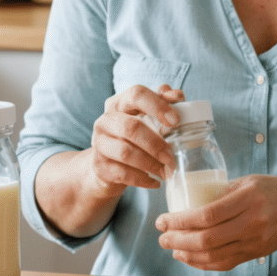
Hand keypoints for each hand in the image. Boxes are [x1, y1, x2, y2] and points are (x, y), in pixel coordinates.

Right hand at [83, 83, 184, 199]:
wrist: (108, 164)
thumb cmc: (133, 136)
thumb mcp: (146, 117)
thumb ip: (162, 103)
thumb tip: (177, 95)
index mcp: (119, 103)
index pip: (137, 94)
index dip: (158, 105)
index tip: (175, 121)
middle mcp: (105, 120)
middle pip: (131, 127)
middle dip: (155, 144)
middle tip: (171, 156)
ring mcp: (99, 143)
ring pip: (125, 152)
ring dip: (150, 164)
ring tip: (166, 171)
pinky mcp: (99, 166)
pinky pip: (122, 174)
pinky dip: (142, 179)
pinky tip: (154, 182)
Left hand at [155, 174, 276, 270]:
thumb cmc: (274, 190)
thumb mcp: (248, 181)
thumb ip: (221, 192)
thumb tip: (188, 202)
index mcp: (247, 199)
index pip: (206, 215)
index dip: (180, 221)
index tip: (162, 220)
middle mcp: (251, 223)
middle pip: (207, 239)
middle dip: (178, 240)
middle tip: (162, 236)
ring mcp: (254, 241)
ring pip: (214, 256)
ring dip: (187, 255)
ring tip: (171, 247)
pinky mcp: (256, 253)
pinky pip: (224, 263)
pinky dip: (202, 263)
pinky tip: (189, 257)